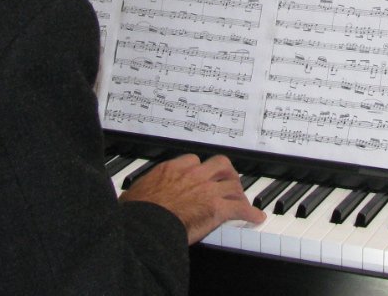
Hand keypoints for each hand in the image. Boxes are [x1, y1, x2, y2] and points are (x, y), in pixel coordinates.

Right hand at [119, 153, 265, 243]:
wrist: (147, 226)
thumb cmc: (138, 213)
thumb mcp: (135, 193)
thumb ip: (141, 190)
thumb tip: (131, 197)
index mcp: (174, 168)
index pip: (195, 161)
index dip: (201, 169)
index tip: (201, 176)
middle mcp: (195, 174)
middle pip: (220, 165)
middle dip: (227, 173)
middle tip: (229, 182)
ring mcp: (208, 190)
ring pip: (233, 184)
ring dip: (239, 192)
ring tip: (242, 199)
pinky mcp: (218, 209)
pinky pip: (241, 208)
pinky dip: (251, 213)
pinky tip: (256, 217)